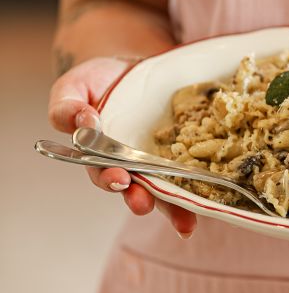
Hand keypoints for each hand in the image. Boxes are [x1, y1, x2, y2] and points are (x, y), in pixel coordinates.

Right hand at [48, 56, 196, 238]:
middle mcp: (132, 165)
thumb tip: (82, 122)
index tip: (119, 178)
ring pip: (168, 190)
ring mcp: (160, 160)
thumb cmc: (98, 82)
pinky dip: (204, 188)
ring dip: (175, 209)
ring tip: (185, 224)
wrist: (133, 68)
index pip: (103, 173)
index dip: (110, 179)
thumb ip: (67, 106)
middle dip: (142, 199)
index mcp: (102, 156)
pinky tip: (217, 199)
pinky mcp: (185, 150)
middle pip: (137, 190)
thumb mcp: (75, 87)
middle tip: (144, 203)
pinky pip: (195, 171)